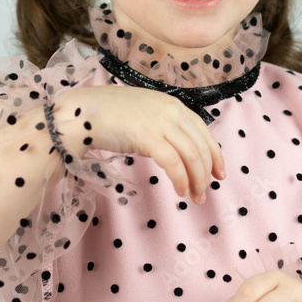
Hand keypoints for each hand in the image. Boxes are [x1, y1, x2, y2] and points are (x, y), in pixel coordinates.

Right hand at [53, 85, 224, 202]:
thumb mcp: (144, 115)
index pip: (203, 131)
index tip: (219, 173)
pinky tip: (180, 191)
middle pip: (201, 146)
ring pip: (192, 156)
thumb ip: (162, 127)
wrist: (82, 112)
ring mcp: (160, 123)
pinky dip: (181, 179)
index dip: (215, 154)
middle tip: (206, 192)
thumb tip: (175, 150)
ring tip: (195, 197)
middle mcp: (171, 111)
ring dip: (197, 180)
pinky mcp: (148, 137)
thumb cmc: (107, 115)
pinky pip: (173, 163)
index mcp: (172, 104)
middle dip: (207, 172)